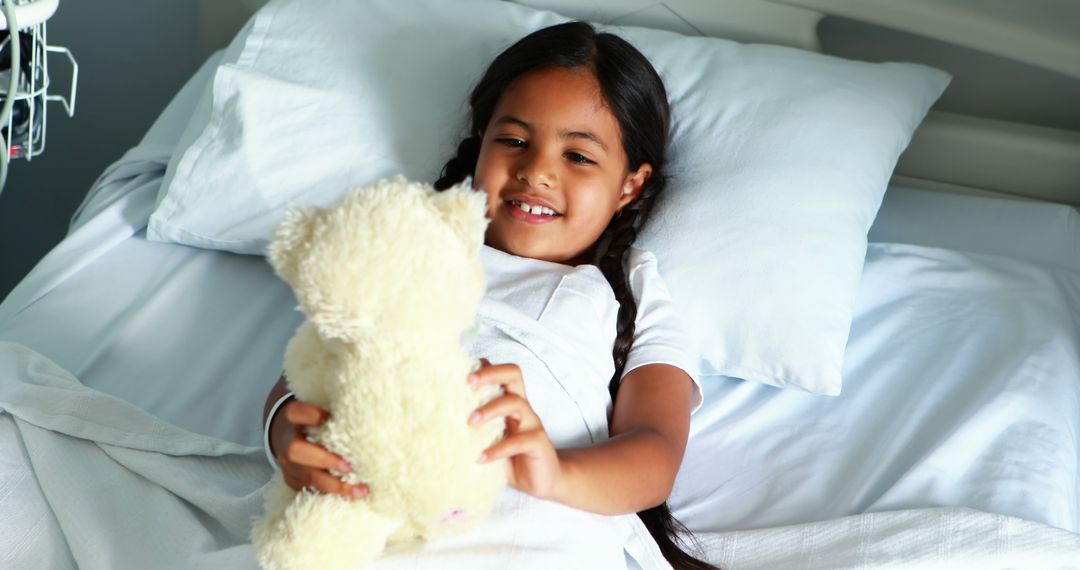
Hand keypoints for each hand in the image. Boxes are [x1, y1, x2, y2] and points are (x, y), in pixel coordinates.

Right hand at [269, 398, 368, 499]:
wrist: (284, 433)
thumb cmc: (312, 418)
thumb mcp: (317, 407)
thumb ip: (336, 410)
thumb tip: (370, 414)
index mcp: (293, 417)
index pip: (298, 413)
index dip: (314, 416)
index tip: (332, 418)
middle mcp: (287, 441)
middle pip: (297, 451)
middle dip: (325, 460)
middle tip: (349, 467)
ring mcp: (288, 463)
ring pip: (307, 477)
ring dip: (336, 486)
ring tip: (360, 490)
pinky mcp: (292, 479)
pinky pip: (311, 490)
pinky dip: (332, 494)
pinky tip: (352, 496)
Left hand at [468, 359, 561, 499]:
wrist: (543, 480)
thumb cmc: (512, 458)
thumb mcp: (490, 440)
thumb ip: (472, 432)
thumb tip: (434, 428)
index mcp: (510, 401)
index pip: (501, 373)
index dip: (484, 366)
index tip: (459, 370)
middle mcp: (523, 407)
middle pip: (513, 374)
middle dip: (490, 374)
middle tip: (468, 382)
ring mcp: (532, 424)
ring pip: (516, 403)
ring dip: (491, 409)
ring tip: (470, 422)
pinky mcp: (538, 443)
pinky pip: (520, 441)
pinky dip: (498, 449)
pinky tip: (481, 458)